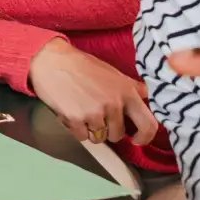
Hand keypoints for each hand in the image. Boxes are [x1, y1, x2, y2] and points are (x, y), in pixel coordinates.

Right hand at [28, 39, 158, 145]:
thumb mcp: (113, 72)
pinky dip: (77, 129)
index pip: (148, 124)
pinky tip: (71, 112)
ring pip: (99, 138)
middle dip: (108, 130)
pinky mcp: (76, 119)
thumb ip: (131, 86)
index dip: (144, 137)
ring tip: (82, 111)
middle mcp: (113, 104)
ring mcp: (94, 113)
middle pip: (118, 134)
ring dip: (91, 130)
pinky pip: (82, 137)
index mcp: (126, 92)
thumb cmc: (82, 65)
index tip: (136, 139)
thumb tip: (146, 95)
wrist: (51, 61)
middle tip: (97, 115)